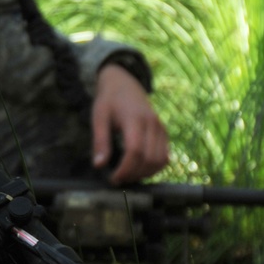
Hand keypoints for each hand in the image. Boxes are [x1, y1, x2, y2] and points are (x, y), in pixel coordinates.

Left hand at [91, 65, 169, 183]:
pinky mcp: (164, 132)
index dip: (125, 169)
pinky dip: (154, 167)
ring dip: (145, 173)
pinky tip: (140, 169)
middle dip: (134, 174)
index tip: (113, 179)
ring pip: (160, 160)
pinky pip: (165, 156)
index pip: (135, 151)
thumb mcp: (99, 117)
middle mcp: (152, 123)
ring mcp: (161, 128)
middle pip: (149, 159)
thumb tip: (99, 165)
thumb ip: (100, 141)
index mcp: (134, 118)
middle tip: (118, 180)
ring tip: (128, 176)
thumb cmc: (109, 100)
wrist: (124, 82)